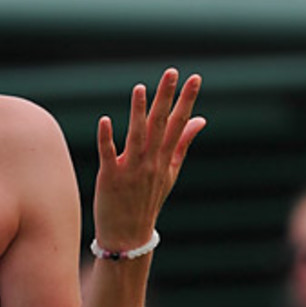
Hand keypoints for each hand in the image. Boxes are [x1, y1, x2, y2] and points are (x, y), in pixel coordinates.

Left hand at [93, 69, 203, 250]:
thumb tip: (200, 119)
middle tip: (172, 72)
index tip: (194, 78)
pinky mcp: (110, 177)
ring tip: (140, 88)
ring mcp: (131, 169)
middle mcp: (151, 161)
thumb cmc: (147, 199)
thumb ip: (183, 143)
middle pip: (161, 125)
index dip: (187, 100)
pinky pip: (108, 155)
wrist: (129, 234)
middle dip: (167, 98)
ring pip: (136, 136)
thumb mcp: (170, 172)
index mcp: (165, 158)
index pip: (179, 124)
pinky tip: (105, 120)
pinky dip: (107, 138)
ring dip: (138, 112)